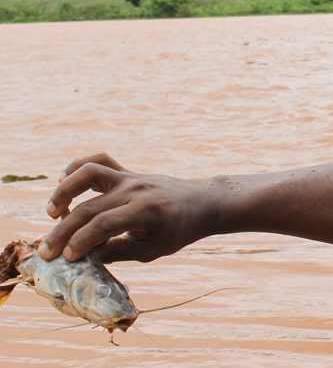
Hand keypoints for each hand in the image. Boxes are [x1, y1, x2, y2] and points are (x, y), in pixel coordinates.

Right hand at [40, 152, 218, 263]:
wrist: (200, 203)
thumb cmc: (177, 231)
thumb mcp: (152, 249)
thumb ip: (117, 252)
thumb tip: (83, 258)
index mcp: (145, 211)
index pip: (104, 225)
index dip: (82, 242)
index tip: (67, 258)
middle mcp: (134, 190)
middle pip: (90, 208)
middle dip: (63, 231)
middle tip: (46, 252)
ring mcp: (130, 177)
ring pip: (89, 173)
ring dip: (64, 191)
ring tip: (52, 213)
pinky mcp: (126, 171)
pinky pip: (99, 160)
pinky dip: (77, 167)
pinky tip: (64, 183)